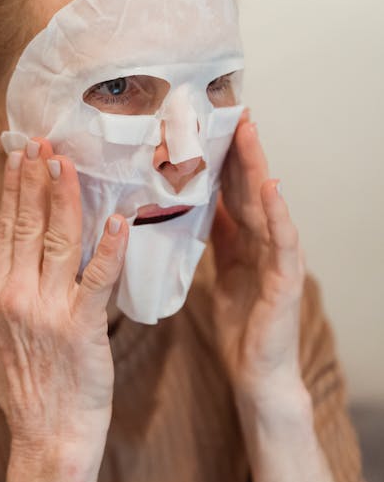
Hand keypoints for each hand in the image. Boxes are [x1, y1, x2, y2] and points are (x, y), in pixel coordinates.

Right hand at [0, 139, 128, 464]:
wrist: (48, 433)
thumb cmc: (14, 388)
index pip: (4, 231)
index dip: (13, 191)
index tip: (19, 156)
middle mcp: (19, 296)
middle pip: (28, 227)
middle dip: (36, 181)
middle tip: (43, 142)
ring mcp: (51, 311)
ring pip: (59, 242)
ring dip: (64, 199)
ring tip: (67, 163)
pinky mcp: (83, 327)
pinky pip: (97, 280)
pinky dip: (108, 249)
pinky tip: (117, 219)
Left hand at [212, 111, 306, 404]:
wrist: (257, 373)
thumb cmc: (241, 323)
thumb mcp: (220, 270)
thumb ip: (216, 236)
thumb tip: (195, 202)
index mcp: (246, 239)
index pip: (232, 189)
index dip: (223, 156)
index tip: (209, 122)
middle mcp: (265, 242)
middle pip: (250, 188)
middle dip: (241, 149)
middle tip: (230, 108)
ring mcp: (279, 259)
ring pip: (267, 205)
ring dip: (258, 168)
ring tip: (249, 133)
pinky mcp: (285, 281)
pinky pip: (282, 242)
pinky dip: (278, 214)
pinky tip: (271, 190)